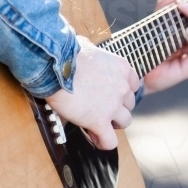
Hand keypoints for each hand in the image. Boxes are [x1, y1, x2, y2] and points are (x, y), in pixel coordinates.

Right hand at [46, 36, 138, 150]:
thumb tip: (83, 47)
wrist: (55, 67)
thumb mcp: (85, 45)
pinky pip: (110, 141)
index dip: (120, 91)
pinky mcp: (99, 121)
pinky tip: (94, 138)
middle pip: (129, 104)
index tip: (108, 94)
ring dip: (112, 124)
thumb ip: (91, 51)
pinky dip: (103, 142)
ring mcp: (112, 106)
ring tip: (97, 124)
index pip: (132, 84)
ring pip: (125, 122)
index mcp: (121, 67)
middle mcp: (121, 87)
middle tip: (100, 108)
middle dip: (116, 107)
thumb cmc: (65, 53)